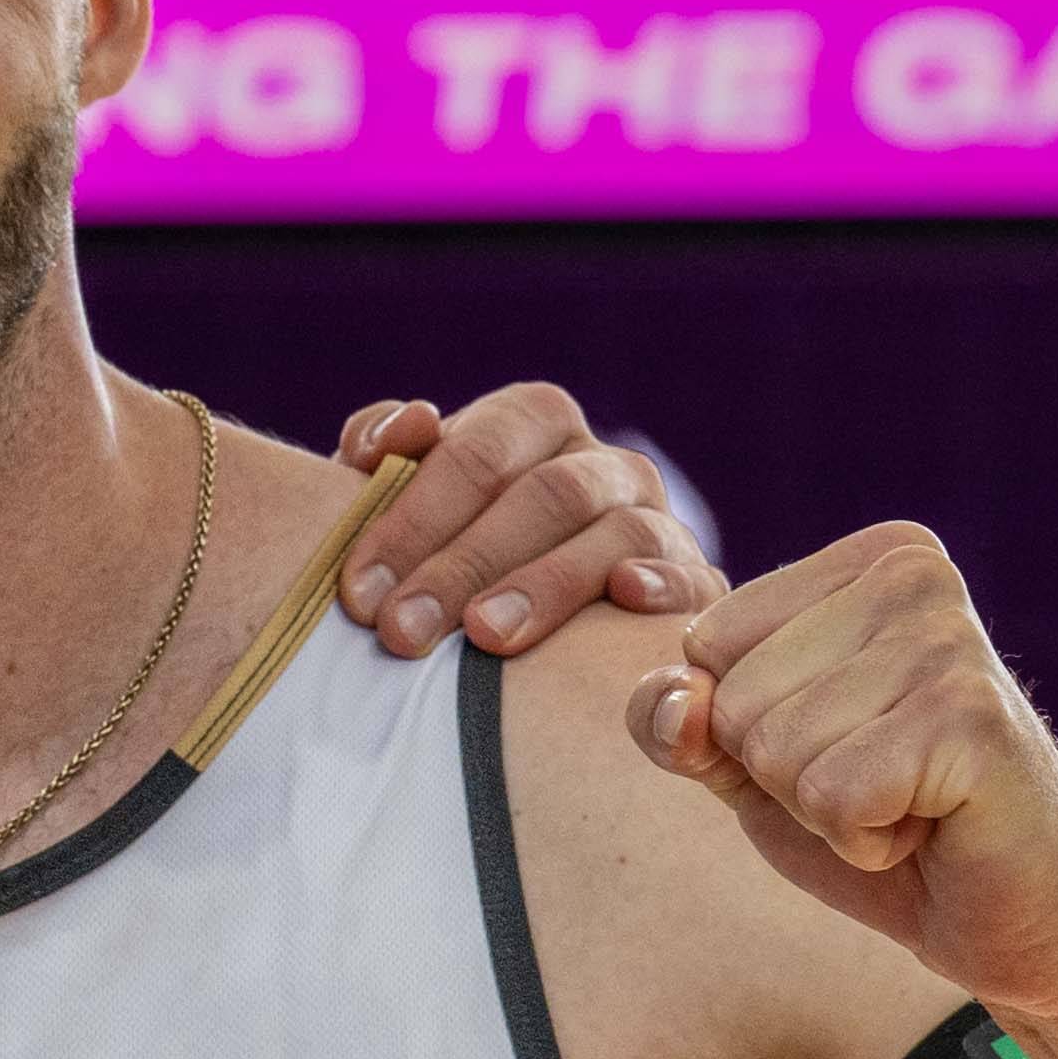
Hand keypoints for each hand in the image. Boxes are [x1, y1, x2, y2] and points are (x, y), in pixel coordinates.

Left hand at [331, 387, 699, 658]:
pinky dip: (661, 584)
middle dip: (464, 564)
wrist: (549, 625)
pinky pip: (692, 576)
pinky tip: (622, 601)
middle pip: (543, 494)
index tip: (359, 591)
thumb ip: (386, 457)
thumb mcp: (410, 506)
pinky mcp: (698, 583)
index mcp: (535, 423)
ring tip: (486, 636)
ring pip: (616, 531)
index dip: (413, 518)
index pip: (478, 452)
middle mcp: (604, 464)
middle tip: (403, 631)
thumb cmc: (454, 555)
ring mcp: (658, 519)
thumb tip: (403, 426)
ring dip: (547, 584)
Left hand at [631, 518, 1057, 1015]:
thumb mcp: (755, 766)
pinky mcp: (972, 718)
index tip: (847, 744)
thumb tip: (672, 703)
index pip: (706, 644)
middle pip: (735, 700)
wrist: (1013, 916)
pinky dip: (865, 842)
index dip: (751, 730)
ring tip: (911, 802)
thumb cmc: (885, 823)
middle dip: (788, 776)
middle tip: (886, 784)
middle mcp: (912, 575)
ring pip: (776, 750)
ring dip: (830, 811)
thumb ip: (683, 723)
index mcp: (864, 562)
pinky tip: (932, 825)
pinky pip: (833, 797)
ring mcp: (948, 639)